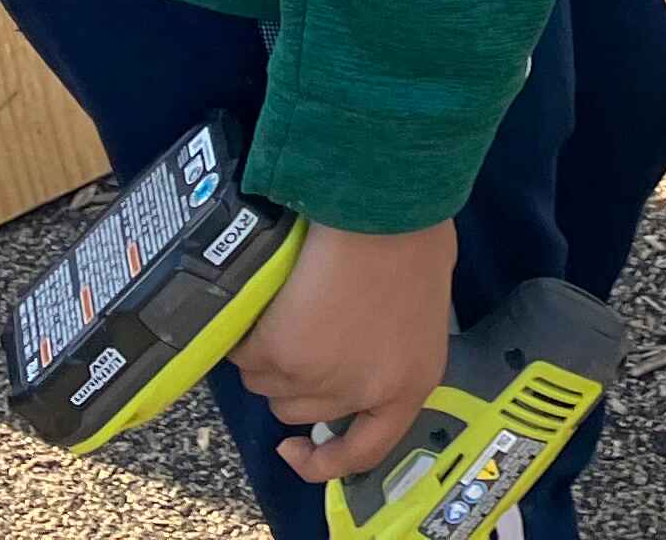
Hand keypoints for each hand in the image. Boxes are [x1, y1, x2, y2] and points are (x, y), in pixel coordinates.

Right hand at [229, 218, 454, 486]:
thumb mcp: (421, 302)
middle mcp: (361, 392)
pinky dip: (248, 327)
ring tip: (290, 301)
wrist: (381, 204)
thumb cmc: (413, 234)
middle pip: (301, 408)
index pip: (364, 450)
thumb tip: (357, 347)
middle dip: (294, 374)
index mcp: (410, 382)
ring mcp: (315, 377)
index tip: (295, 449)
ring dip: (268, 350)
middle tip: (303, 324)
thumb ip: (392, 341)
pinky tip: (270, 293)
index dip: (326, 461)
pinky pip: (243, 352)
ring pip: (266, 381)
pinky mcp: (277, 354)